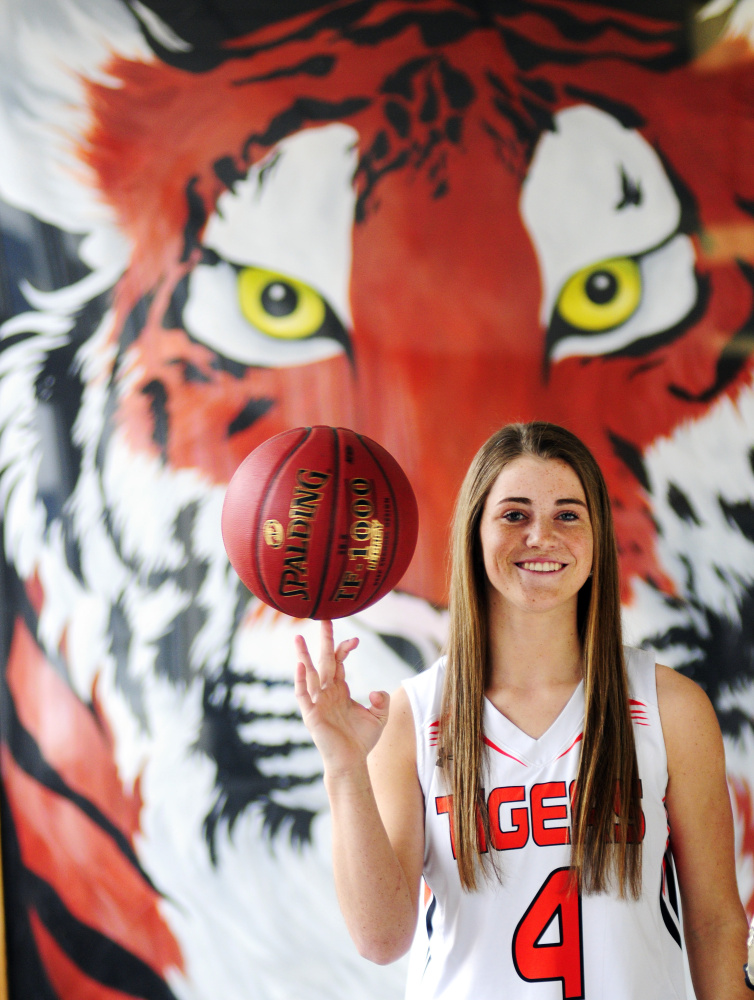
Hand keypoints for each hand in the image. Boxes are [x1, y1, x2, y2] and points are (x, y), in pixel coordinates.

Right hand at [294, 620, 389, 775]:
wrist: (351, 763)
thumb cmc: (362, 740)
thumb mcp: (379, 717)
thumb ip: (381, 701)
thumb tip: (375, 690)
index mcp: (340, 689)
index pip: (339, 662)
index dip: (344, 649)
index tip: (355, 640)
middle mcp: (327, 692)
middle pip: (323, 661)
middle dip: (323, 640)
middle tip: (323, 618)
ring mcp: (317, 702)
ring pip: (309, 674)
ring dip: (304, 656)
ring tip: (298, 637)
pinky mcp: (311, 714)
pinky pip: (303, 694)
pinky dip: (300, 680)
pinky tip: (300, 665)